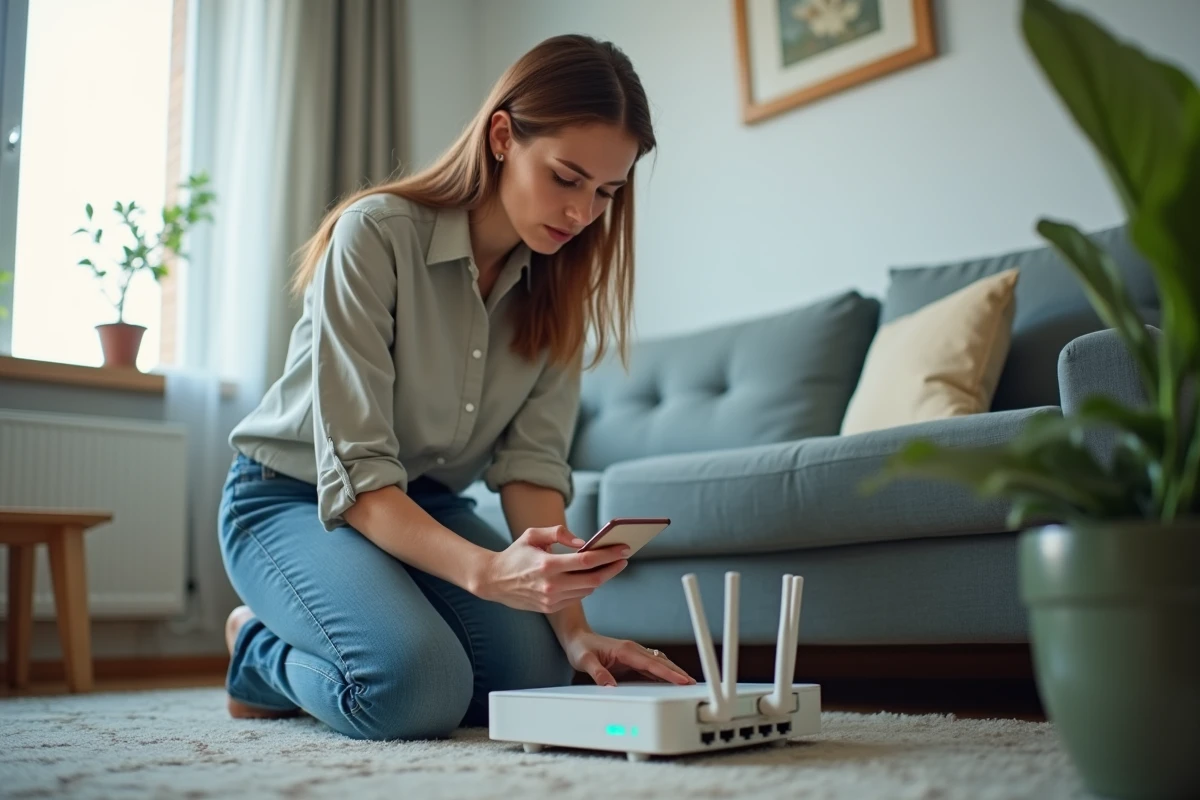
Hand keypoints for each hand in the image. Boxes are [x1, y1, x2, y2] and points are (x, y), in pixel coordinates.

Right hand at [472, 525, 628, 612]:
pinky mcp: (550, 608)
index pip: (587, 561)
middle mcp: (551, 585)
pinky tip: (590, 577)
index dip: (609, 555)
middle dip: (612, 568)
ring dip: (601, 578)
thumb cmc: (515, 553)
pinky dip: (586, 587)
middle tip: (624, 559)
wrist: (493, 580)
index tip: (624, 549)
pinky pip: (577, 598)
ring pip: (587, 590)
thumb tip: (583, 542)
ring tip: (609, 566)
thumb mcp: (532, 534)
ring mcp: (551, 599)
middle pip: (593, 579)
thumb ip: (558, 533)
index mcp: (548, 565)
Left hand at [561, 630, 696, 686]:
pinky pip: (652, 667)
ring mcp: (634, 655)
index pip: (652, 663)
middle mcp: (633, 651)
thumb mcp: (584, 661)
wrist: (578, 638)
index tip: (682, 680)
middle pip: (661, 662)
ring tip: (687, 684)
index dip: (668, 672)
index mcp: (625, 650)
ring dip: (673, 673)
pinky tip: (671, 681)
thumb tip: (610, 687)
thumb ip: (597, 673)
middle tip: (693, 684)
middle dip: (678, 673)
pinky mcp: (632, 661)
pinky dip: (664, 673)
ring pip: (659, 664)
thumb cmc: (581, 648)